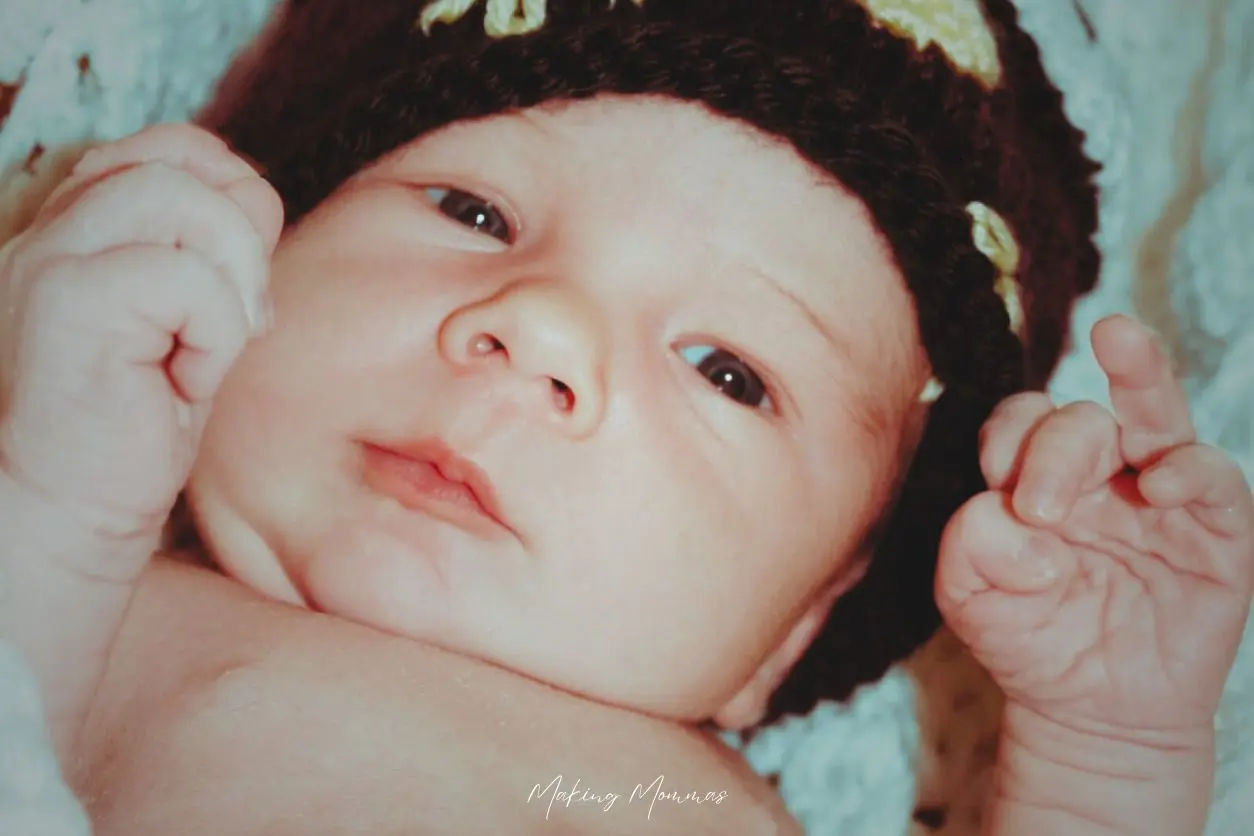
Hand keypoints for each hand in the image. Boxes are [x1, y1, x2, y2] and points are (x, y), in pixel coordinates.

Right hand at [0, 124, 282, 556]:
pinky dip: (213, 336)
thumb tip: (257, 200)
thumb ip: (218, 251)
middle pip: (185, 161)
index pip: (175, 146)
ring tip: (207, 352)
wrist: (73, 511)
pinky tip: (181, 384)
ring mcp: (51, 258)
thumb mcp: (193, 321)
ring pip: (183, 200)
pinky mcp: (66, 301)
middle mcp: (53, 227)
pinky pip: (185, 278)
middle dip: (242, 239)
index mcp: (79, 224)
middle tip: (236, 321)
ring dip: (230, 284)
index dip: (234, 197)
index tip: (239, 283)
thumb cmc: (135, 424)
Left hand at [936, 314, 1253, 737]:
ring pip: (1156, 412)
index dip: (1007, 436)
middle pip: (1079, 417)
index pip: (1020, 422)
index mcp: (1037, 475)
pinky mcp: (1216, 530)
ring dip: (1139, 373)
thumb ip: (968, 547)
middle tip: (1037, 506)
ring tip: (1117, 339)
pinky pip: (1213, 476)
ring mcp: (1160, 494)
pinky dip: (1191, 469)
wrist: (1093, 713)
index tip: (995, 478)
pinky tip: (1162, 485)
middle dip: (1054, 446)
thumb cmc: (1028, 639)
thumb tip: (1008, 517)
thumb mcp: (972, 598)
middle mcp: (1099, 472)